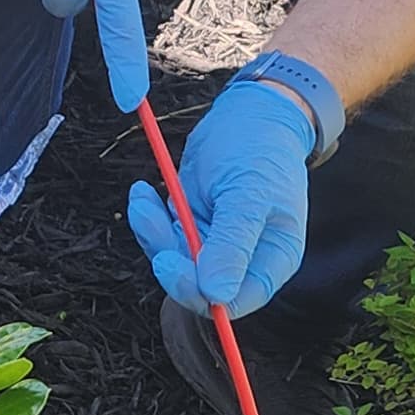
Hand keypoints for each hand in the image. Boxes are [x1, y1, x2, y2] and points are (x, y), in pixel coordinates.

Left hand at [127, 75, 314, 317]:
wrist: (251, 112)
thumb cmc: (261, 150)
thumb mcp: (249, 195)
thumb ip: (232, 244)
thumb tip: (217, 295)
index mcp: (271, 261)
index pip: (233, 302)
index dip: (198, 292)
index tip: (168, 262)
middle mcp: (243, 259)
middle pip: (196, 284)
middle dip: (168, 255)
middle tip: (150, 219)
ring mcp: (215, 243)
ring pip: (174, 260)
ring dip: (152, 234)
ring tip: (142, 199)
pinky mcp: (193, 225)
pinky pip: (163, 236)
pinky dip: (148, 218)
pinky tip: (143, 193)